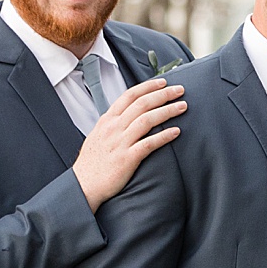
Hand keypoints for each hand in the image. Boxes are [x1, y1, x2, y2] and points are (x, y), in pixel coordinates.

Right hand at [72, 78, 186, 211]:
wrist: (83, 185)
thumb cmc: (92, 163)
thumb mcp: (98, 135)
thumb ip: (114, 124)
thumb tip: (128, 115)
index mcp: (107, 120)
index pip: (129, 96)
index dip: (148, 87)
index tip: (163, 82)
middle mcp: (114, 128)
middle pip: (142, 104)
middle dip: (163, 94)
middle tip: (180, 90)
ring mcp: (120, 142)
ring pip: (147, 120)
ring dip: (167, 111)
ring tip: (182, 107)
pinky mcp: (127, 158)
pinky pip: (149, 143)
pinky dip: (164, 136)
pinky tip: (176, 132)